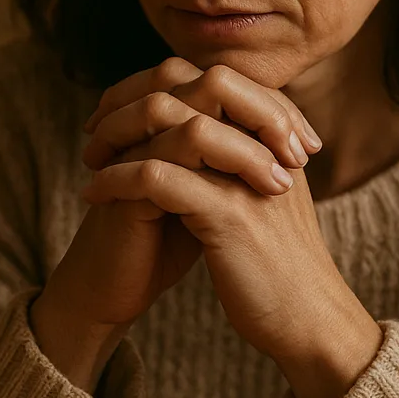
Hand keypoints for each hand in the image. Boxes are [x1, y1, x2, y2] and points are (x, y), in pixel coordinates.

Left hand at [79, 60, 380, 380]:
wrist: (309, 320)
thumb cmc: (278, 265)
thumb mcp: (260, 198)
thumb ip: (235, 162)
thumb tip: (189, 136)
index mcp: (271, 133)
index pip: (207, 76)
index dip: (153, 83)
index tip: (116, 109)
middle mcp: (263, 141)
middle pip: (185, 82)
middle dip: (129, 98)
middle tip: (94, 127)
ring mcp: (247, 173)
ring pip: (168, 120)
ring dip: (116, 134)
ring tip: (90, 159)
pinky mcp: (229, 213)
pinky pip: (157, 175)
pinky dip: (116, 179)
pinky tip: (93, 194)